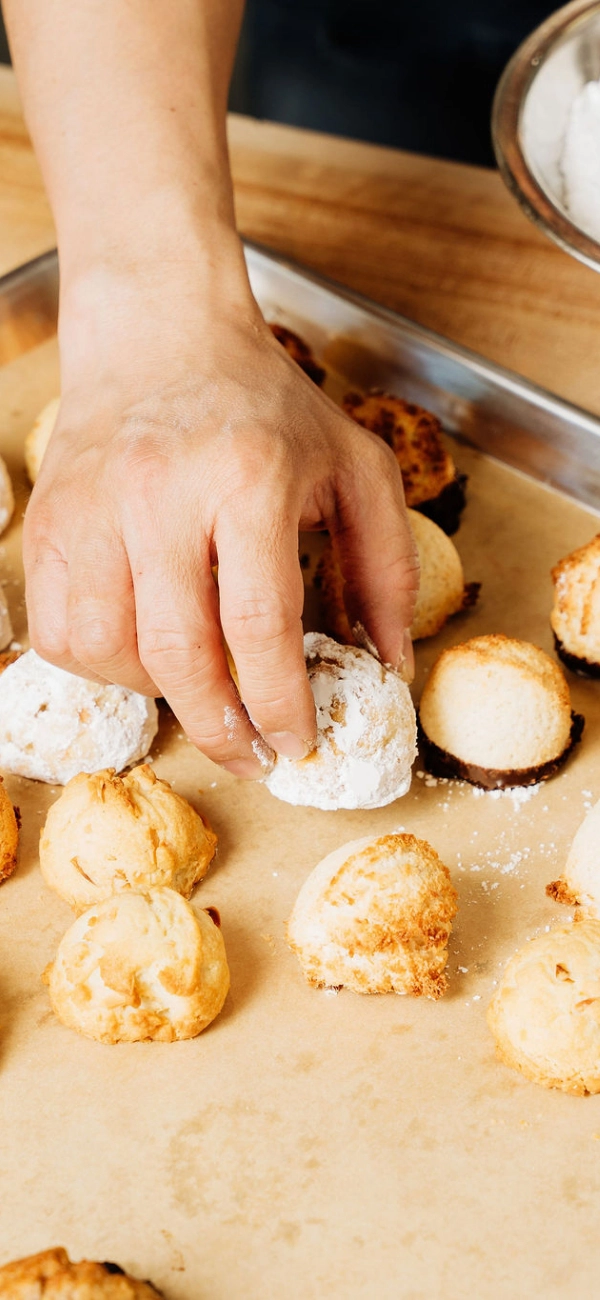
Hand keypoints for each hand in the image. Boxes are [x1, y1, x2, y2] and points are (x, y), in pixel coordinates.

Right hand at [24, 262, 418, 776]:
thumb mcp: (355, 467)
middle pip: (179, 652)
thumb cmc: (266, 407)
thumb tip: (388, 665)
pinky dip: (104, 664)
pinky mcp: (48, 522)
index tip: (297, 745)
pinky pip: (60, 632)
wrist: (160, 336)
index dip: (279, 703)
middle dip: (220, 728)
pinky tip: (146, 648)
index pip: (258, 623)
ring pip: (110, 649)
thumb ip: (387, 567)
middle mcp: (161, 492)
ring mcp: (92, 507)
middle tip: (252, 756)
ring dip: (160, 693)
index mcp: (249, 477)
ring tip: (200, 683)